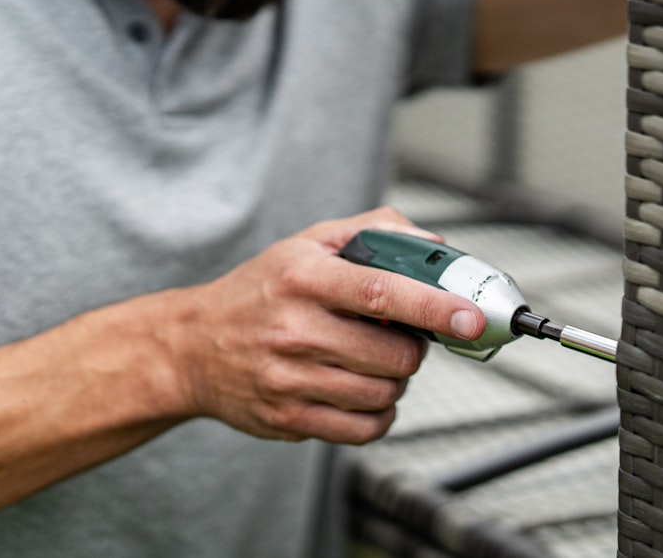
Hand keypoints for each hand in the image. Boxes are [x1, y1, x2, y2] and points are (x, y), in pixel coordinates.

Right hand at [160, 208, 485, 443]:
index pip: (382, 292)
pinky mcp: (288, 419)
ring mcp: (290, 379)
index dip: (435, 307)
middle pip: (394, 354)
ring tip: (374, 362)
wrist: (191, 347)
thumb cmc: (259, 291)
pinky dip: (378, 415)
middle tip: (398, 336)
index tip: (471, 318)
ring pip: (384, 393)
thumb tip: (434, 246)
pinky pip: (363, 429)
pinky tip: (363, 393)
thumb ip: (372, 233)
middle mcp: (295, 328)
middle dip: (413, 347)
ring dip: (395, 381)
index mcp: (304, 277)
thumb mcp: (306, 244)